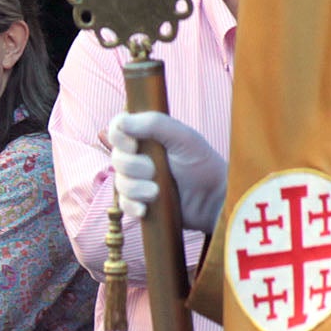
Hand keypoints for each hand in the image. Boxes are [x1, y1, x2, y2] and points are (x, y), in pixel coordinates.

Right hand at [106, 111, 227, 228]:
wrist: (214, 199)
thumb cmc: (203, 164)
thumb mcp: (184, 138)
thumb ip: (155, 123)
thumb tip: (122, 122)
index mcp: (147, 136)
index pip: (117, 128)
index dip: (118, 136)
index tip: (133, 145)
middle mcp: (139, 157)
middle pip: (116, 158)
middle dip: (133, 166)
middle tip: (154, 170)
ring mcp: (138, 181)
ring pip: (120, 183)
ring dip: (136, 188)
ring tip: (157, 191)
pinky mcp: (139, 202)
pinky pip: (124, 205)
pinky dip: (133, 206)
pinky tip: (145, 208)